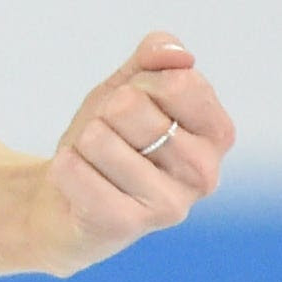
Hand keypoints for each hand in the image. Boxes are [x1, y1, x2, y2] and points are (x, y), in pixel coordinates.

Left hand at [29, 30, 234, 275]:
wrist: (67, 198)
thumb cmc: (109, 136)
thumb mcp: (132, 85)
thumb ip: (156, 59)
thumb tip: (179, 56)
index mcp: (217, 134)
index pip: (178, 82)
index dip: (141, 82)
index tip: (137, 103)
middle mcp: (204, 173)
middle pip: (131, 105)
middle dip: (106, 112)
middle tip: (109, 137)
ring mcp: (169, 205)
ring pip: (98, 137)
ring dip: (83, 141)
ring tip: (95, 162)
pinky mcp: (126, 226)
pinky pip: (74, 171)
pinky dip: (64, 166)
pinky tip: (78, 181)